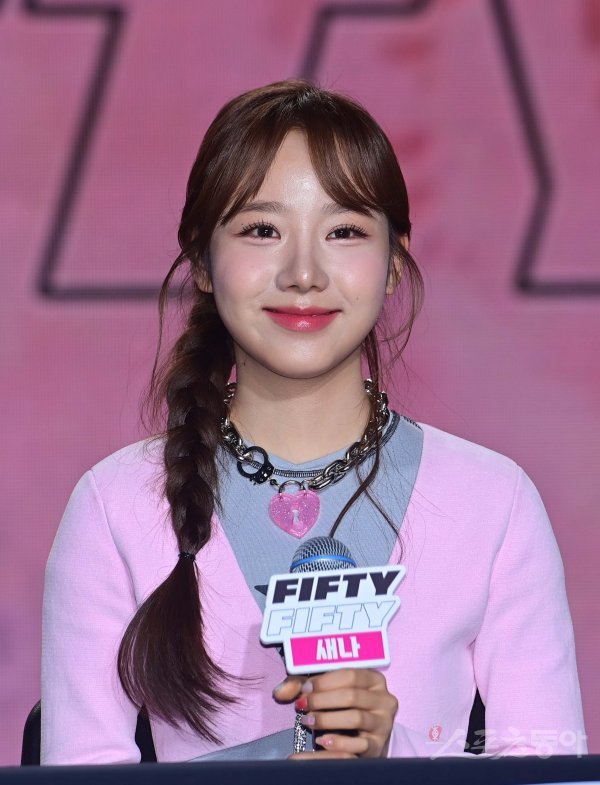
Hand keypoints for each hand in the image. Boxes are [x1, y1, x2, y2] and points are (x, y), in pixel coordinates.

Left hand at [273, 668, 397, 758]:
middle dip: (322, 700)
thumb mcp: (330, 690)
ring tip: (308, 721)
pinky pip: (358, 745)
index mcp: (374, 679)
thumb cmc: (345, 706)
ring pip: (355, 718)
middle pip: (351, 696)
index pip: (350, 674)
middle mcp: (384, 699)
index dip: (325, 681)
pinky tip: (321, 741)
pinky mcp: (378, 746)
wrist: (367, 736)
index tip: (305, 689)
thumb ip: (304, 686)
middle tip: (303, 705)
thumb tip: (280, 692)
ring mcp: (383, 724)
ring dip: (327, 720)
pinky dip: (337, 743)